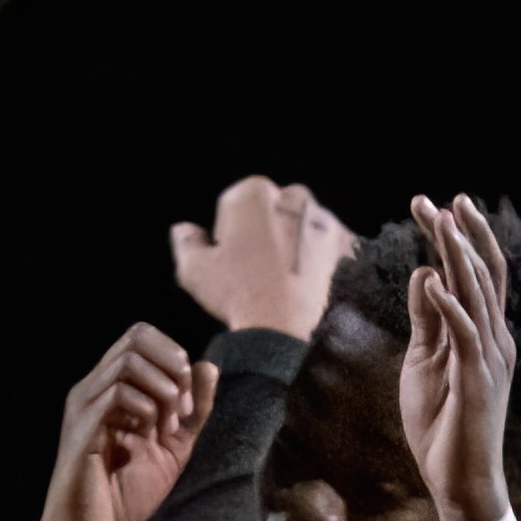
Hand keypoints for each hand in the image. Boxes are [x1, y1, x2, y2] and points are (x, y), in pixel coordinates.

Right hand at [43, 325, 212, 520]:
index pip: (141, 336)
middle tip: (182, 410)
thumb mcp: (174, 446)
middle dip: (173, 367)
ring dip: (163, 390)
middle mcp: (93, 389)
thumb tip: (208, 366)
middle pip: (137, 338)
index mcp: (111, 388)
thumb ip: (193, 409)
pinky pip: (116, 391)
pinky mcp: (82, 428)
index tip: (186, 402)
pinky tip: (148, 435)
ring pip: (129, 360)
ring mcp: (84, 406)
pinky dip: (145, 408)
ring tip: (166, 428)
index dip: (173, 355)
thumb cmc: (127, 493)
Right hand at [170, 173, 350, 339]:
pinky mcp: (336, 244)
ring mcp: (318, 218)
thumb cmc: (233, 293)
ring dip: (286, 240)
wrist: (278, 327)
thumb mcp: (193, 268)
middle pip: (269, 210)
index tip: (229, 256)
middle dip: (261, 230)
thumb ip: (186, 241)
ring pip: (295, 224)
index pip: (235, 204)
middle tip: (252, 267)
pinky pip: (318, 242)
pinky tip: (295, 277)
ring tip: (275, 276)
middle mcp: (291, 195)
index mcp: (253, 192)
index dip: (228, 231)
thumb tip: (184, 229)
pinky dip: (309, 254)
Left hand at [398, 188, 518, 520]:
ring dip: (456, 257)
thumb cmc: (441, 428)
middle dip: (459, 234)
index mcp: (483, 333)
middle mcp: (494, 339)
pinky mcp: (479, 380)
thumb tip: (425, 277)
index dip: (454, 238)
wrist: (459, 484)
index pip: (472, 274)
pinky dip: (451, 307)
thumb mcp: (423, 364)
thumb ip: (426, 322)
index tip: (431, 206)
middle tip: (434, 201)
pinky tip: (433, 283)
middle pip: (482, 273)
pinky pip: (466, 334)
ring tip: (439, 223)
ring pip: (477, 295)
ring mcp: (490, 358)